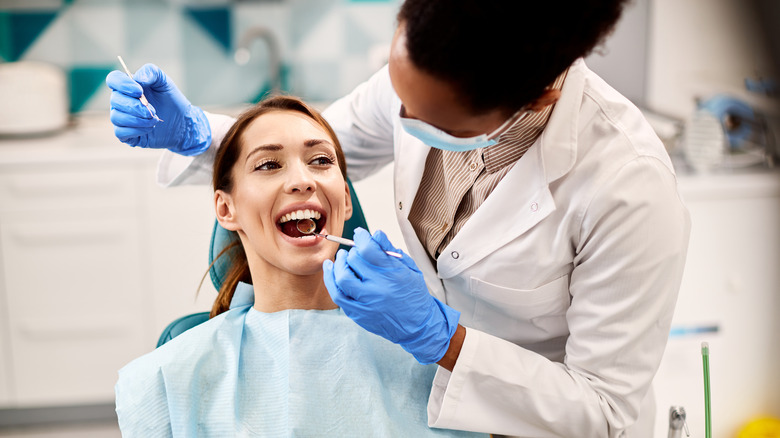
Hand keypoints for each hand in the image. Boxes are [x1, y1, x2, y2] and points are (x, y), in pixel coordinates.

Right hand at [106, 64, 210, 155]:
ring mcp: (121, 118)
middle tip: (153, 110)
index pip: (113, 79)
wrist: (181, 122)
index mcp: (127, 86)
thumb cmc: (170, 100)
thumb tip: (138, 79)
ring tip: (155, 119)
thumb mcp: (164, 82)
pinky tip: (150, 128)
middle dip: (135, 106)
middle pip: (115, 100)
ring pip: (116, 117)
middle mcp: (120, 101)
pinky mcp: (125, 134)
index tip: (139, 91)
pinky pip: (120, 132)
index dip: (123, 84)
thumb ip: (151, 73)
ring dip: (138, 119)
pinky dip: (136, 130)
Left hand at [323, 228, 459, 363]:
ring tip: (341, 258)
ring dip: (338, 263)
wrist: (417, 326)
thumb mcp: (410, 268)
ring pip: (342, 277)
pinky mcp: (358, 314)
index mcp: (393, 274)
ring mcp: (366, 303)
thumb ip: (390, 251)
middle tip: (355, 251)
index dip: (361, 237)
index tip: (360, 234)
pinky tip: (331, 269)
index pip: (368, 249)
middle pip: (354, 261)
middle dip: (352, 251)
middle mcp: (378, 288)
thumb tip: (375, 234)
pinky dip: (331, 279)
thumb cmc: (414, 294)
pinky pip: (338, 295)